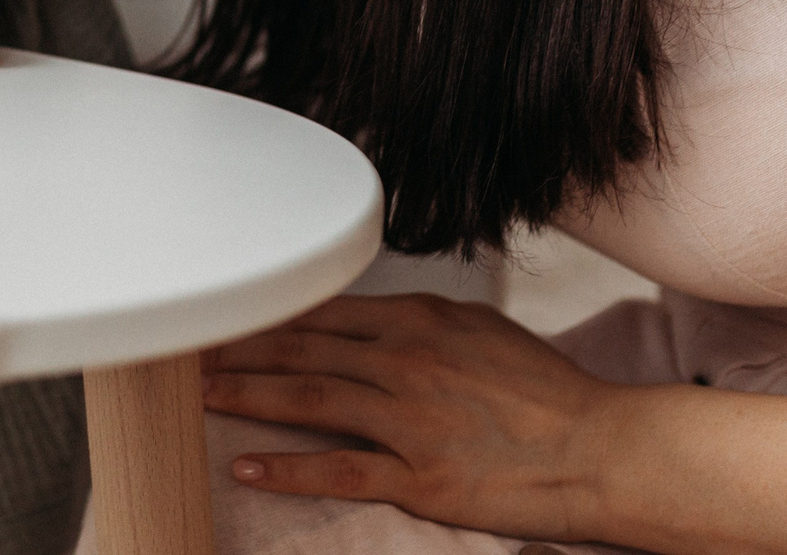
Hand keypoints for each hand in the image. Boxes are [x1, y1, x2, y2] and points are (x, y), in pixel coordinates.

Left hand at [202, 294, 633, 543]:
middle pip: (299, 350)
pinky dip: (286, 468)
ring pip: (306, 399)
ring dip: (245, 396)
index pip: (319, 312)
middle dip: (236, 349)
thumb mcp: (477, 330)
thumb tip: (365, 316)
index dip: (263, 315)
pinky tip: (246, 465)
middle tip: (187, 350)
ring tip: (199, 396)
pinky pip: (337, 469)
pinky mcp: (419, 475)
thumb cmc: (544, 392)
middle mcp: (405, 360)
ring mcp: (409, 418)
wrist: (599, 447)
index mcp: (417, 320)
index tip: (223, 317)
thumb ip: (416, 321)